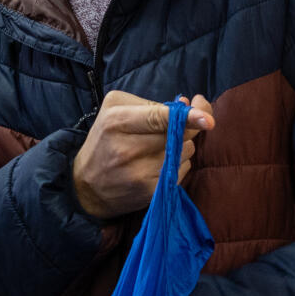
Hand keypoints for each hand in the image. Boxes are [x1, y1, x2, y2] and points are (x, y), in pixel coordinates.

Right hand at [71, 92, 212, 219]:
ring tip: (157, 148)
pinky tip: (158, 165)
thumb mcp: (116, 109)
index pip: (160, 118)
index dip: (188, 117)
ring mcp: (140, 173)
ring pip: (185, 151)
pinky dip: (177, 164)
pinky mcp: (151, 192)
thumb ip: (152, 103)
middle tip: (172, 128)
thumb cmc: (105, 140)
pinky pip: (182, 170)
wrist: (86, 186)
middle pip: (179, 134)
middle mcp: (128, 148)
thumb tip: (191, 103)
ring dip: (180, 146)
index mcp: (117, 121)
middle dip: (184, 127)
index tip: (208, 120)